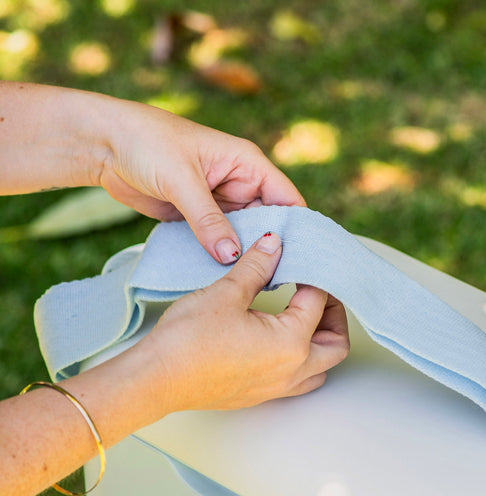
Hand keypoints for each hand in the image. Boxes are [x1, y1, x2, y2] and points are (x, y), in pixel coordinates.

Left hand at [98, 100, 304, 263]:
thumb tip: (232, 257)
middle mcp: (240, 184)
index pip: (287, 199)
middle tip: (279, 282)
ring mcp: (220, 203)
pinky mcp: (200, 218)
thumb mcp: (181, 180)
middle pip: (269, 223)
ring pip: (244, 236)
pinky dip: (222, 257)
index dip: (298, 228)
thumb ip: (208, 220)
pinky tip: (226, 277)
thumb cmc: (145, 143)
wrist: (103, 144)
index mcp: (247, 164)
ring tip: (255, 284)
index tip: (302, 260)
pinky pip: (219, 242)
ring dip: (246, 256)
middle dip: (271, 248)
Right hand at [140, 231, 349, 412]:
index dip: (313, 276)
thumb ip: (257, 267)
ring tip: (305, 316)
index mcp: (291, 343)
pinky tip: (282, 339)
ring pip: (321, 368)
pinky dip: (303, 359)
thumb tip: (274, 244)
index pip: (318, 302)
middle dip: (334, 316)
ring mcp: (277, 387)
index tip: (301, 261)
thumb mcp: (227, 293)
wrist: (156, 380)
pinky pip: (299, 380)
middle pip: (336, 345)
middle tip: (318, 293)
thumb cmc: (189, 340)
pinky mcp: (261, 395)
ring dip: (322, 342)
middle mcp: (292, 371)